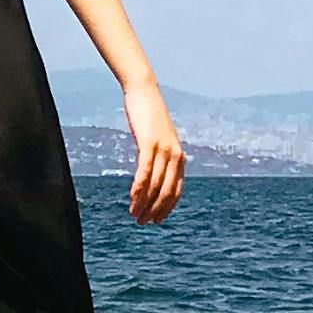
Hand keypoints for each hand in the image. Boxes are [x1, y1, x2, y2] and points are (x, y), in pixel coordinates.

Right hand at [124, 85, 185, 224]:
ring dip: (144, 203)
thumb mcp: (158, 138)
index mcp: (179, 157)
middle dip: (154, 210)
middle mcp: (175, 155)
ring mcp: (163, 149)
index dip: (166, 208)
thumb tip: (154, 172)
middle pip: (167, 192)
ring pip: (155, 184)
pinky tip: (133, 198)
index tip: (156, 220)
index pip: (176, 191)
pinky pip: (145, 170)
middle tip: (142, 222)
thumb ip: (159, 154)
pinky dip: (139, 187)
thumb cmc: (149, 115)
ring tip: (134, 215)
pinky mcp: (150, 142)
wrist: (144, 90)